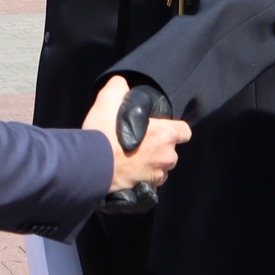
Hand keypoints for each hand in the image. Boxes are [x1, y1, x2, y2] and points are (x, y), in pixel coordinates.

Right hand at [84, 77, 189, 208]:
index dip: (173, 128)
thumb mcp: (108, 100)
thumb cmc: (103, 135)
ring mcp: (156, 176)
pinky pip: (149, 183)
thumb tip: (121, 85)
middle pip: (171, 151)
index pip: (184, 131)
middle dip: (159, 147)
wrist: (90, 167)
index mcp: (166, 134)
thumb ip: (119, 88)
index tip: (158, 127)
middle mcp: (166, 157)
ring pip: (160, 168)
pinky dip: (141, 178)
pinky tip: (126, 170)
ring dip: (150, 164)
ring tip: (130, 157)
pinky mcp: (145, 190)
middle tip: (139, 142)